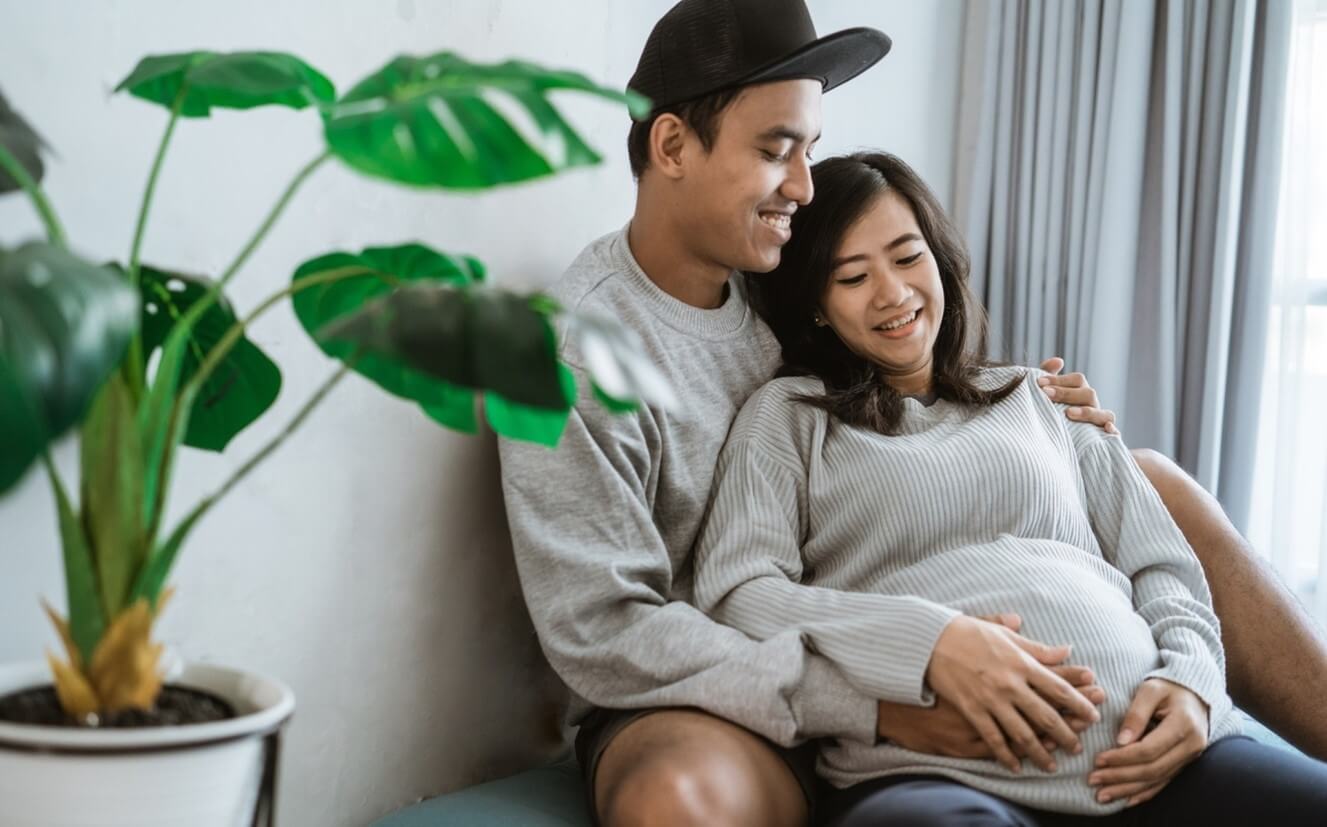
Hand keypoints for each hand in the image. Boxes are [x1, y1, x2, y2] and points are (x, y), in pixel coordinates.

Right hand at [925, 615, 1101, 772]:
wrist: (930, 639)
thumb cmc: (969, 632)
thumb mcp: (1006, 635)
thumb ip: (1037, 648)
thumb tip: (1066, 650)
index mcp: (1022, 663)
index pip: (1060, 689)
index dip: (1080, 705)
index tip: (1093, 716)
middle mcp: (1011, 684)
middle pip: (1046, 716)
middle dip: (1066, 735)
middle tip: (1077, 748)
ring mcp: (991, 699)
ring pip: (1023, 733)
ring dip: (1040, 752)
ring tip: (1051, 765)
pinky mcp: (972, 710)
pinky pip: (993, 738)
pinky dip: (1005, 755)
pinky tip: (1015, 766)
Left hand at [1038, 357, 1117, 433]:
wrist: (1053, 444)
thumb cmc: (1050, 414)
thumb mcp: (1046, 396)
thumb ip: (1048, 377)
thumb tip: (1058, 361)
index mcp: (1081, 393)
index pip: (1077, 380)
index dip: (1059, 380)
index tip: (1039, 383)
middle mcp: (1093, 406)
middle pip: (1089, 394)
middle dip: (1067, 394)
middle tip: (1046, 394)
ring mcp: (1100, 422)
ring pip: (1104, 413)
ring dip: (1088, 412)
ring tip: (1069, 413)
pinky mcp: (1104, 440)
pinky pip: (1115, 435)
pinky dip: (1114, 431)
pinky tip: (1106, 428)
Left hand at [1089, 678, 1208, 806]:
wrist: (1196, 694)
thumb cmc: (1168, 687)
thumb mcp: (1150, 689)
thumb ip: (1136, 713)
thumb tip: (1121, 741)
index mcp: (1183, 725)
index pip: (1149, 750)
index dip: (1122, 757)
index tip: (1098, 760)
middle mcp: (1191, 746)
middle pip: (1152, 769)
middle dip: (1121, 777)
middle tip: (1093, 779)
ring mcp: (1190, 758)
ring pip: (1157, 780)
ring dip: (1128, 789)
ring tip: (1102, 795)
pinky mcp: (1184, 763)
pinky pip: (1164, 782)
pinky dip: (1144, 793)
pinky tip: (1126, 800)